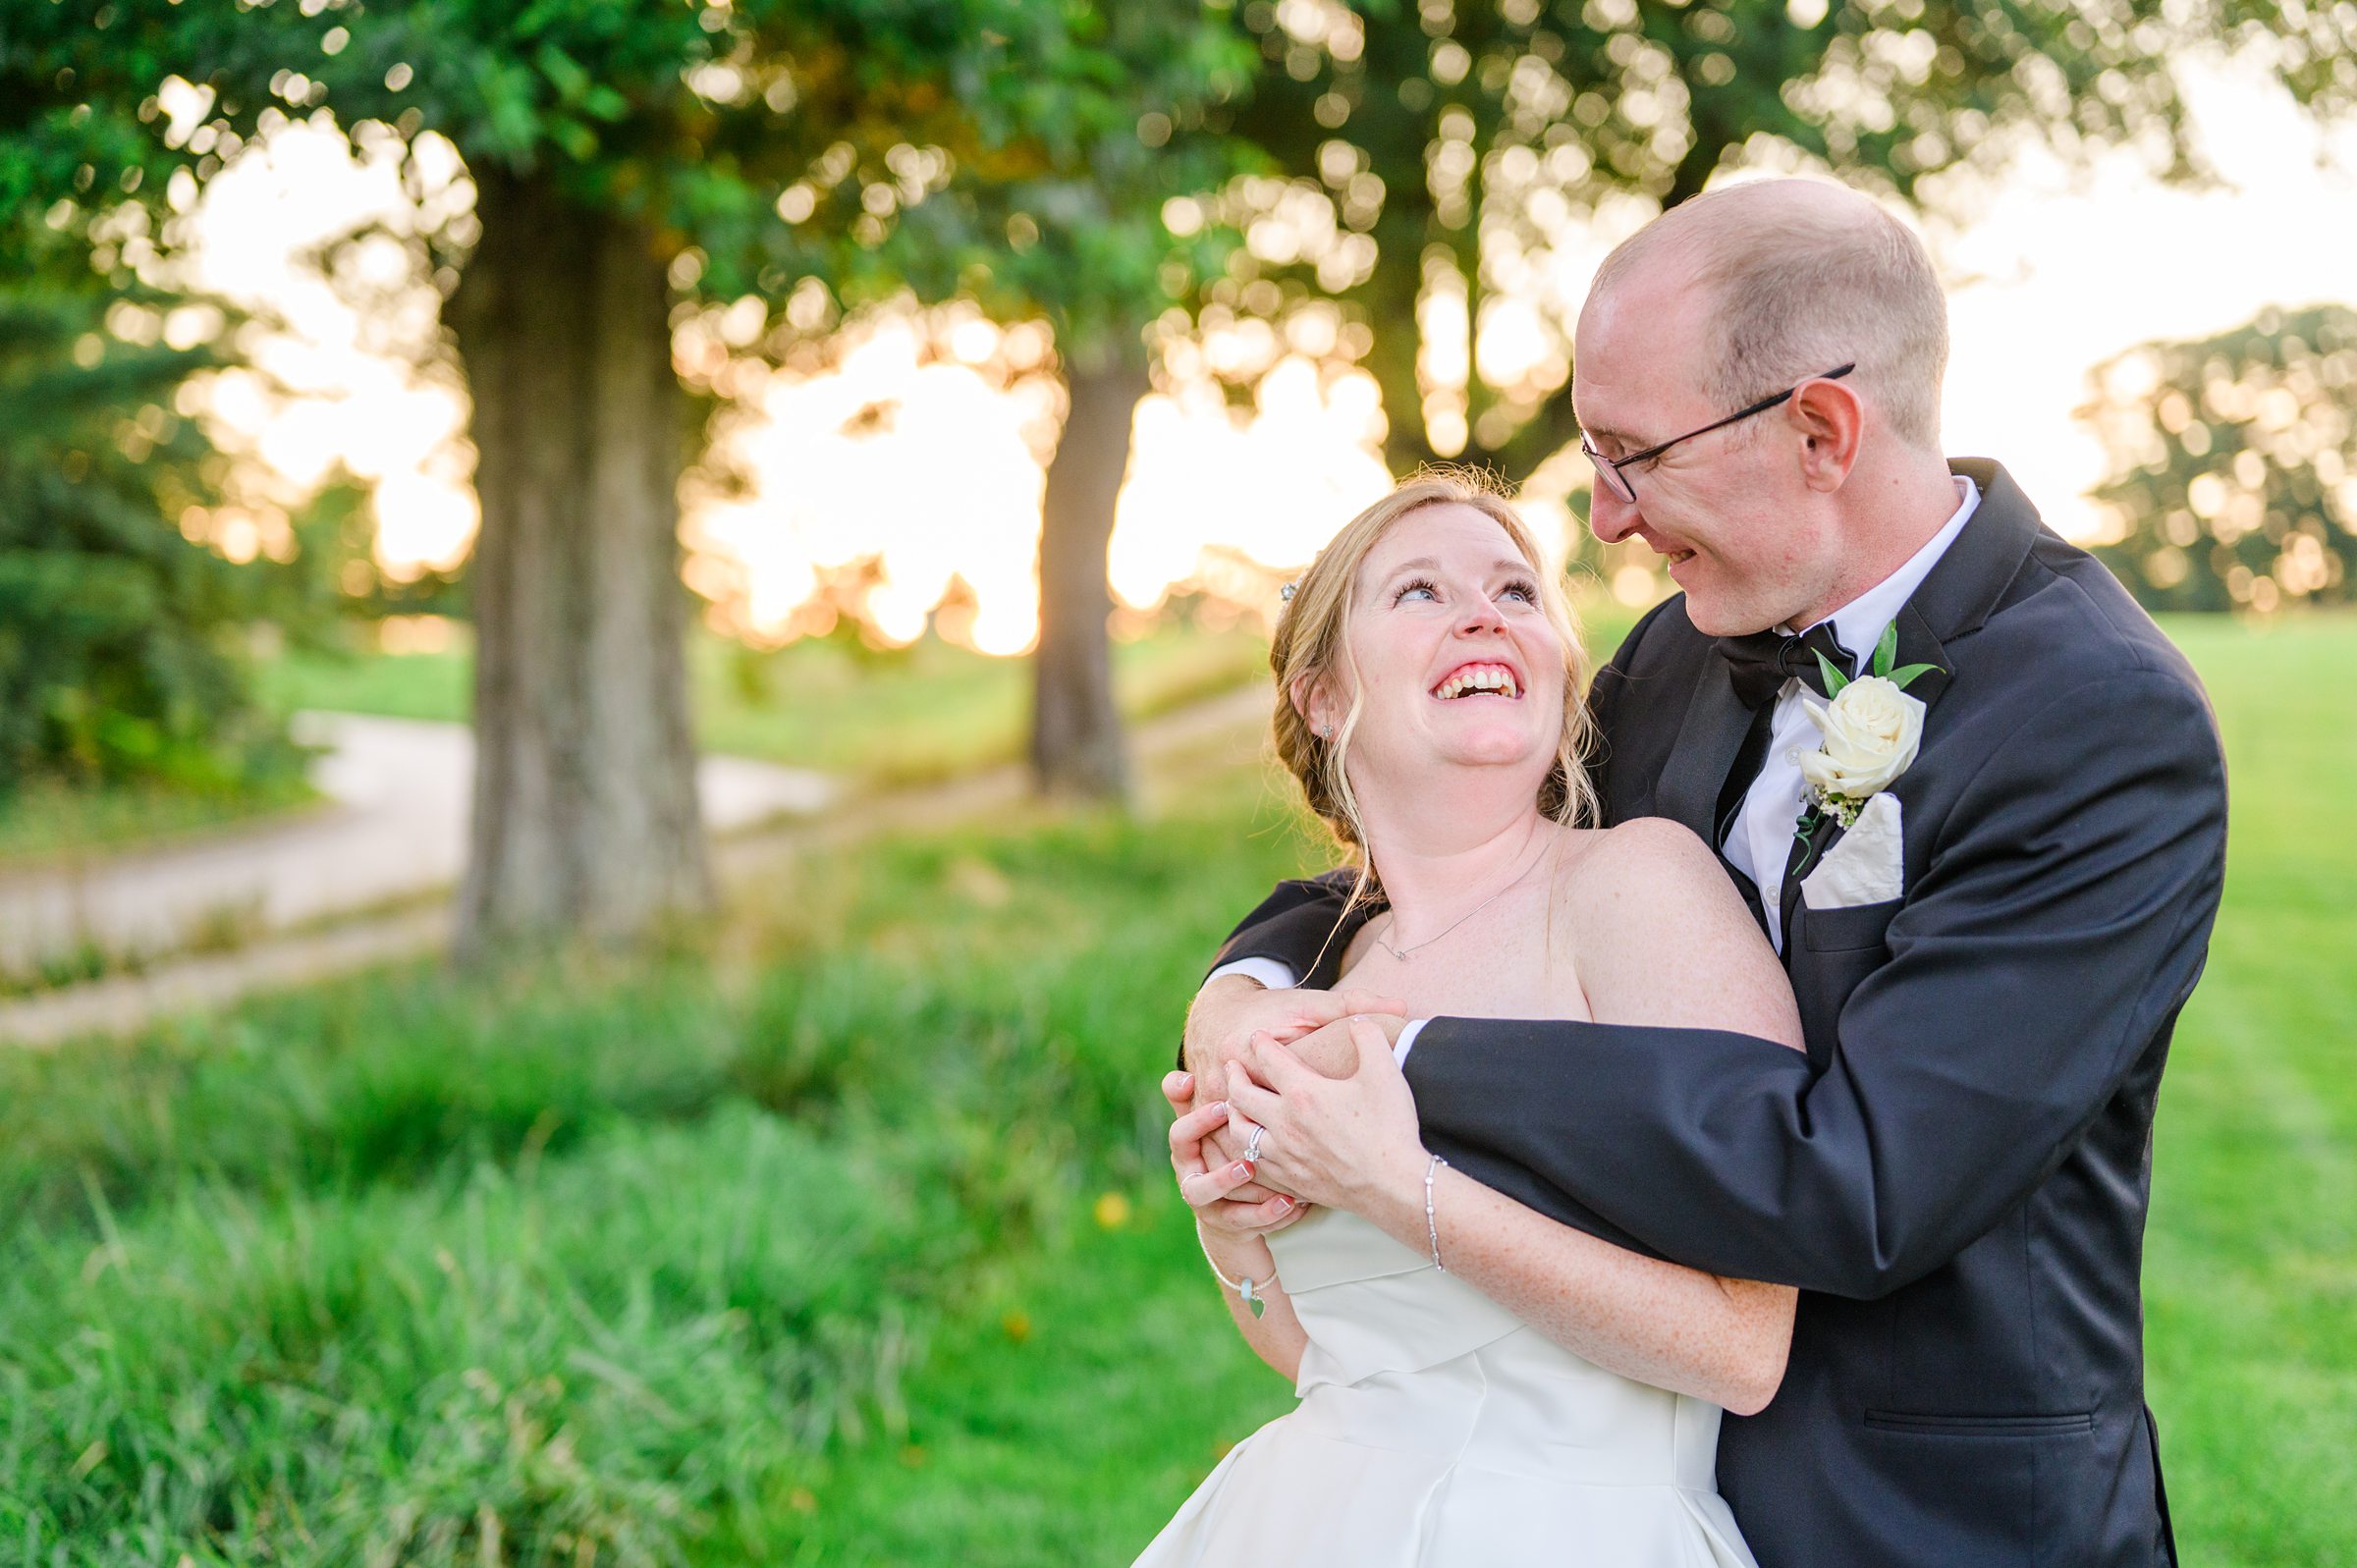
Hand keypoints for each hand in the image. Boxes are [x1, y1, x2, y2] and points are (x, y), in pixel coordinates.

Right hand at [1162, 1070, 1302, 1237]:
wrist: (1225, 1193)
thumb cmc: (1220, 1142)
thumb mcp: (1209, 1121)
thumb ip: (1198, 1095)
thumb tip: (1186, 1076)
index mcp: (1186, 1152)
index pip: (1179, 1136)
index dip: (1197, 1122)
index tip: (1224, 1106)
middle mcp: (1193, 1181)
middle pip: (1196, 1185)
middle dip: (1221, 1178)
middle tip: (1248, 1164)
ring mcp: (1210, 1207)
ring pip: (1224, 1213)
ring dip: (1249, 1206)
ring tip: (1277, 1195)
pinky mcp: (1230, 1224)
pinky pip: (1247, 1224)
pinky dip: (1269, 1214)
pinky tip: (1293, 1203)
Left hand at [1221, 1018, 1424, 1216]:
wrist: (1394, 1185)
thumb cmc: (1390, 1127)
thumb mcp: (1384, 1071)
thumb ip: (1367, 1035)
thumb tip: (1358, 1020)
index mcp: (1303, 1092)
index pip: (1269, 1058)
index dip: (1261, 1043)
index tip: (1259, 1037)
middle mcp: (1284, 1123)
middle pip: (1241, 1094)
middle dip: (1233, 1075)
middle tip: (1231, 1066)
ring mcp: (1284, 1155)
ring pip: (1240, 1131)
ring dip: (1234, 1114)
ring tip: (1235, 1106)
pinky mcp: (1290, 1181)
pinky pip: (1254, 1163)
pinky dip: (1246, 1151)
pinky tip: (1252, 1146)